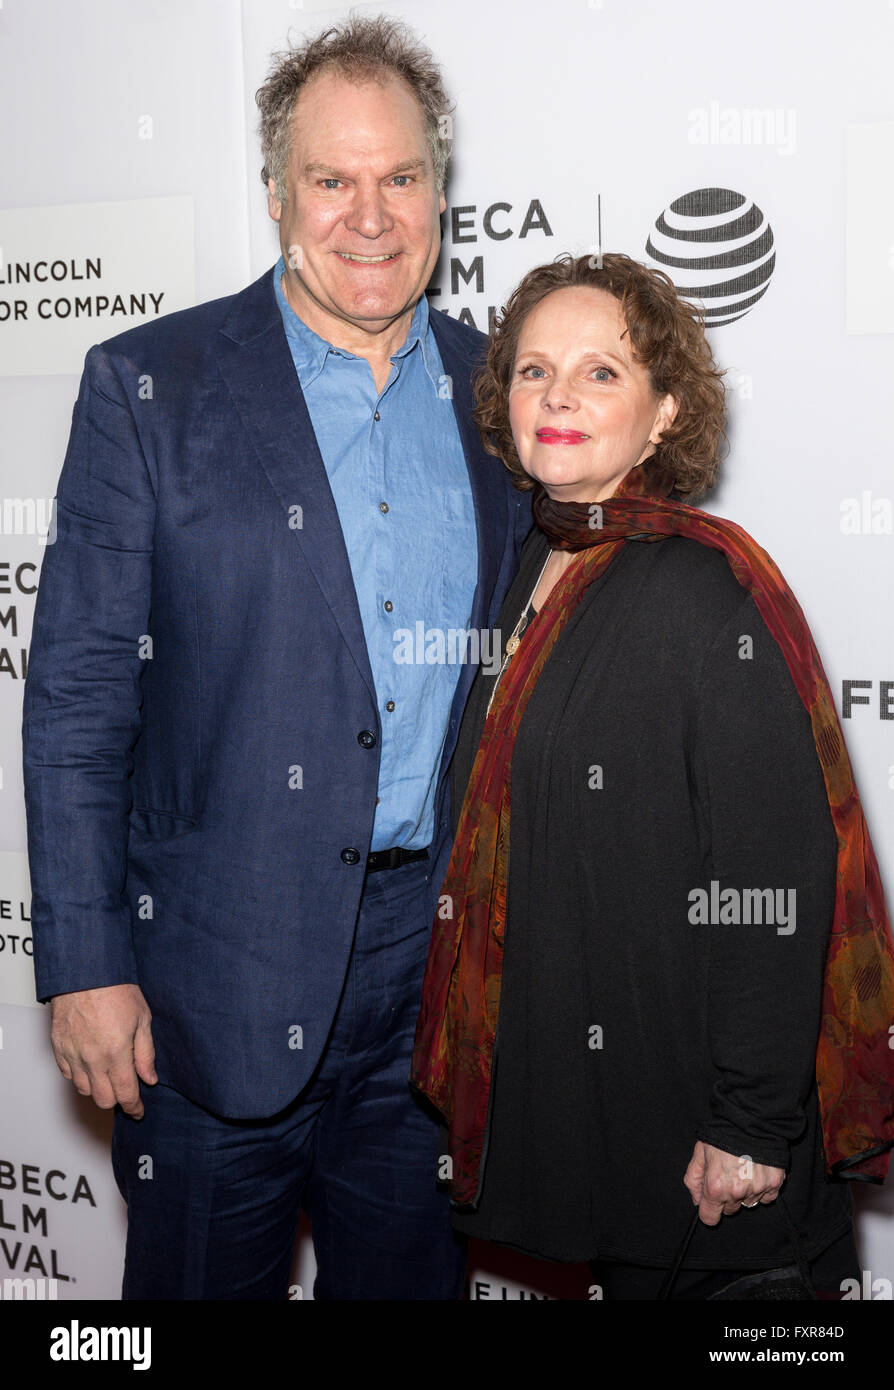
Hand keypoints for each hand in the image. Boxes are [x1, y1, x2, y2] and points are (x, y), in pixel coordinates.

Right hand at [49, 983, 156, 1118]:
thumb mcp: (143, 1018)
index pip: (126, 1094)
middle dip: (117, 1100)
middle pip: (103, 1099)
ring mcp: (72, 1055)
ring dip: (98, 1088)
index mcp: (116, 1054)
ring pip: (84, 1090)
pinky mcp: (58, 1048)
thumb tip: (149, 1078)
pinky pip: (68, 1074)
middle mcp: (92, 1059)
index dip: (134, 1107)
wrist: (85, 971)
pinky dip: (80, 1075)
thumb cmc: (116, 989)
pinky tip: (90, 1064)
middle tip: (126, 1091)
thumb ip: (146, 1053)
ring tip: (109, 1075)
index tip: (138, 1111)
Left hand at [683, 1140, 784, 1226]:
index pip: (709, 1218)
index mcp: (716, 1187)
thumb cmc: (722, 1134)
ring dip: (745, 1193)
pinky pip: (766, 1198)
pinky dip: (762, 1189)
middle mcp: (737, 1193)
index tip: (710, 1203)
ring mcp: (757, 1190)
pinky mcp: (774, 1184)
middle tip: (728, 1176)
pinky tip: (757, 1172)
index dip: (708, 1210)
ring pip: (748, 1204)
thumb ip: (694, 1179)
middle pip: (729, 1210)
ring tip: (743, 1170)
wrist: (751, 1120)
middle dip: (726, 1198)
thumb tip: (696, 1200)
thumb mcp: (700, 1152)